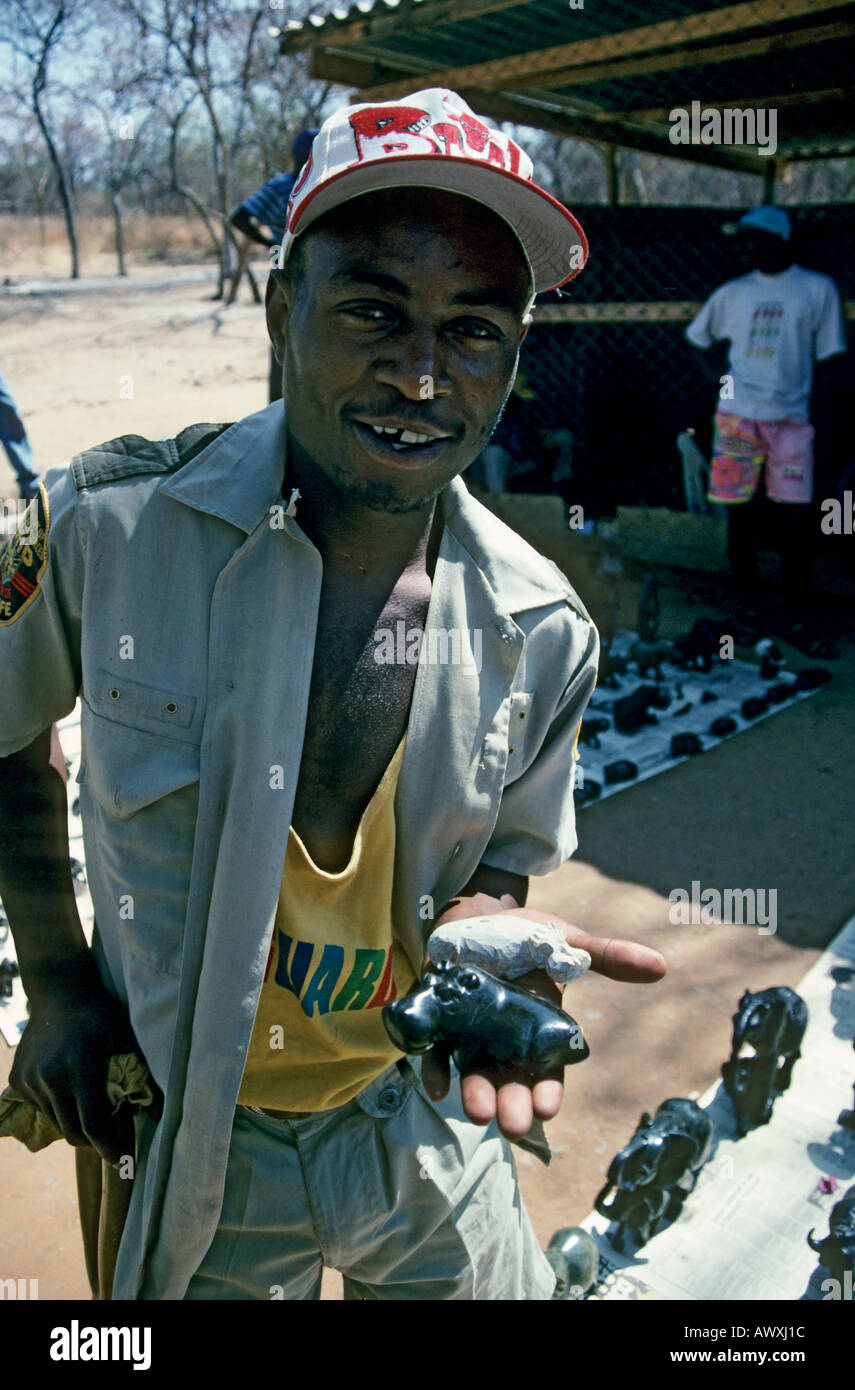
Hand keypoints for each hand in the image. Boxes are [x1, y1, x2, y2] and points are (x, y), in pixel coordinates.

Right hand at [9, 964, 161, 1164]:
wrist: (60, 992)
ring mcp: (31, 1080)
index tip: (124, 1160)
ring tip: (95, 1111)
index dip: (111, 1148)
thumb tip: (162, 1115)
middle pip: (75, 1133)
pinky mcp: (18, 1080)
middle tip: (114, 1134)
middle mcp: (51, 1078)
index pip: (95, 1126)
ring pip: (58, 1124)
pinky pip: (42, 1109)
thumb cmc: (101, 1016)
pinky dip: (60, 1109)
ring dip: (77, 1125)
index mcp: (81, 1069)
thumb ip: (143, 1079)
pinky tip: (72, 1091)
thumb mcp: (127, 1041)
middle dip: (96, 1142)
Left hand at [421, 894, 665, 1140]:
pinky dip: (435, 1069)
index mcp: (540, 1031)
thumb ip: (607, 957)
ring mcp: (470, 1034)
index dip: (546, 1093)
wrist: (478, 912)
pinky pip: (434, 1051)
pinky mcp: (440, 1021)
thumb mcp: (567, 942)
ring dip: (474, 1094)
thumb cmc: (526, 934)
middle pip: (510, 1081)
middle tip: (511, 1125)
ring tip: (477, 1112)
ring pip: (473, 1073)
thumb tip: (661, 966)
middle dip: (511, 1106)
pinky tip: (436, 1085)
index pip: (546, 1073)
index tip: (546, 1109)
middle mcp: (504, 1042)